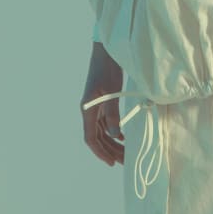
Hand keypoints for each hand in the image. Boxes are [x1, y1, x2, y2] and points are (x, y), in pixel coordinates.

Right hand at [81, 41, 124, 168]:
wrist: (106, 51)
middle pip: (98, 137)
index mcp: (87, 109)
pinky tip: (123, 136)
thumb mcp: (111, 91)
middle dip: (109, 150)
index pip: (91, 137)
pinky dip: (114, 131)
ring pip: (102, 131)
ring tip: (125, 153)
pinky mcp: (102, 101)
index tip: (110, 162)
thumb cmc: (107, 68)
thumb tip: (115, 136)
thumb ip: (112, 114)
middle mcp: (89, 110)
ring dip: (112, 142)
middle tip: (124, 161)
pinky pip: (106, 122)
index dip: (100, 152)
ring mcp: (96, 106)